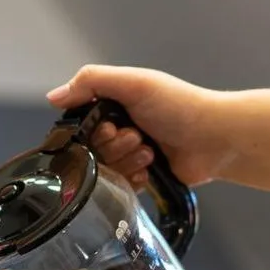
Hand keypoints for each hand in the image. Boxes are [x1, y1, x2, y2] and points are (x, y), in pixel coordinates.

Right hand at [46, 65, 228, 189]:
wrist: (216, 139)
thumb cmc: (180, 106)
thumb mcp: (134, 83)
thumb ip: (91, 82)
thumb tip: (53, 97)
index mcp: (114, 105)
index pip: (80, 125)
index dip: (91, 130)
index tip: (110, 126)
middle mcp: (119, 129)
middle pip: (91, 150)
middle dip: (113, 146)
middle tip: (137, 136)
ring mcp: (129, 155)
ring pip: (105, 170)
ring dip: (126, 162)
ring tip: (150, 152)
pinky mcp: (141, 178)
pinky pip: (119, 187)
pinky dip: (131, 180)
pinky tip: (149, 170)